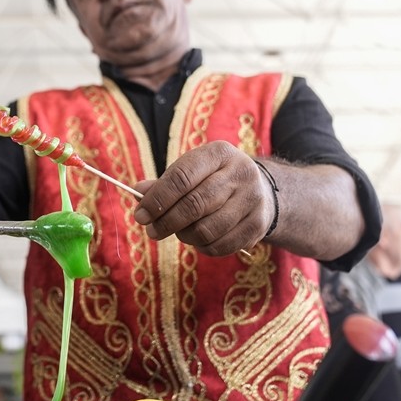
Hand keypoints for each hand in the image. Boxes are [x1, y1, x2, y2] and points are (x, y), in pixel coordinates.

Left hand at [132, 141, 272, 255]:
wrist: (261, 190)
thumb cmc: (215, 180)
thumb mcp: (194, 171)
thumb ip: (166, 183)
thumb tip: (139, 192)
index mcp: (219, 153)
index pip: (182, 177)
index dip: (157, 199)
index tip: (140, 215)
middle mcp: (240, 173)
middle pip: (194, 204)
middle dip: (167, 221)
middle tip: (152, 231)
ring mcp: (252, 200)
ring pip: (207, 229)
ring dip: (185, 235)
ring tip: (179, 232)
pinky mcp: (257, 225)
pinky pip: (220, 246)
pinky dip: (202, 247)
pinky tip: (198, 240)